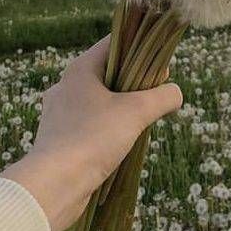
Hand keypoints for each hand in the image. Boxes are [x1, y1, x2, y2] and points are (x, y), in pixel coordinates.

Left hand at [0, 36, 181, 230]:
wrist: (53, 185)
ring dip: (121, 108)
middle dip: (134, 83)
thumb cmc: (93, 138)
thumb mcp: (137, 112)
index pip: (114, 44)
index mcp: (80, 69)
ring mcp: (59, 113)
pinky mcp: (58, 138)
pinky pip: (89, 124)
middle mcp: (66, 86)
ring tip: (141, 122)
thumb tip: (176, 94)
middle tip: (155, 95)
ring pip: (98, 100)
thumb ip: (162, 97)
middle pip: (107, 72)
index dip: (140, 48)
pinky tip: (120, 143)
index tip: (161, 65)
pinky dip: (106, 128)